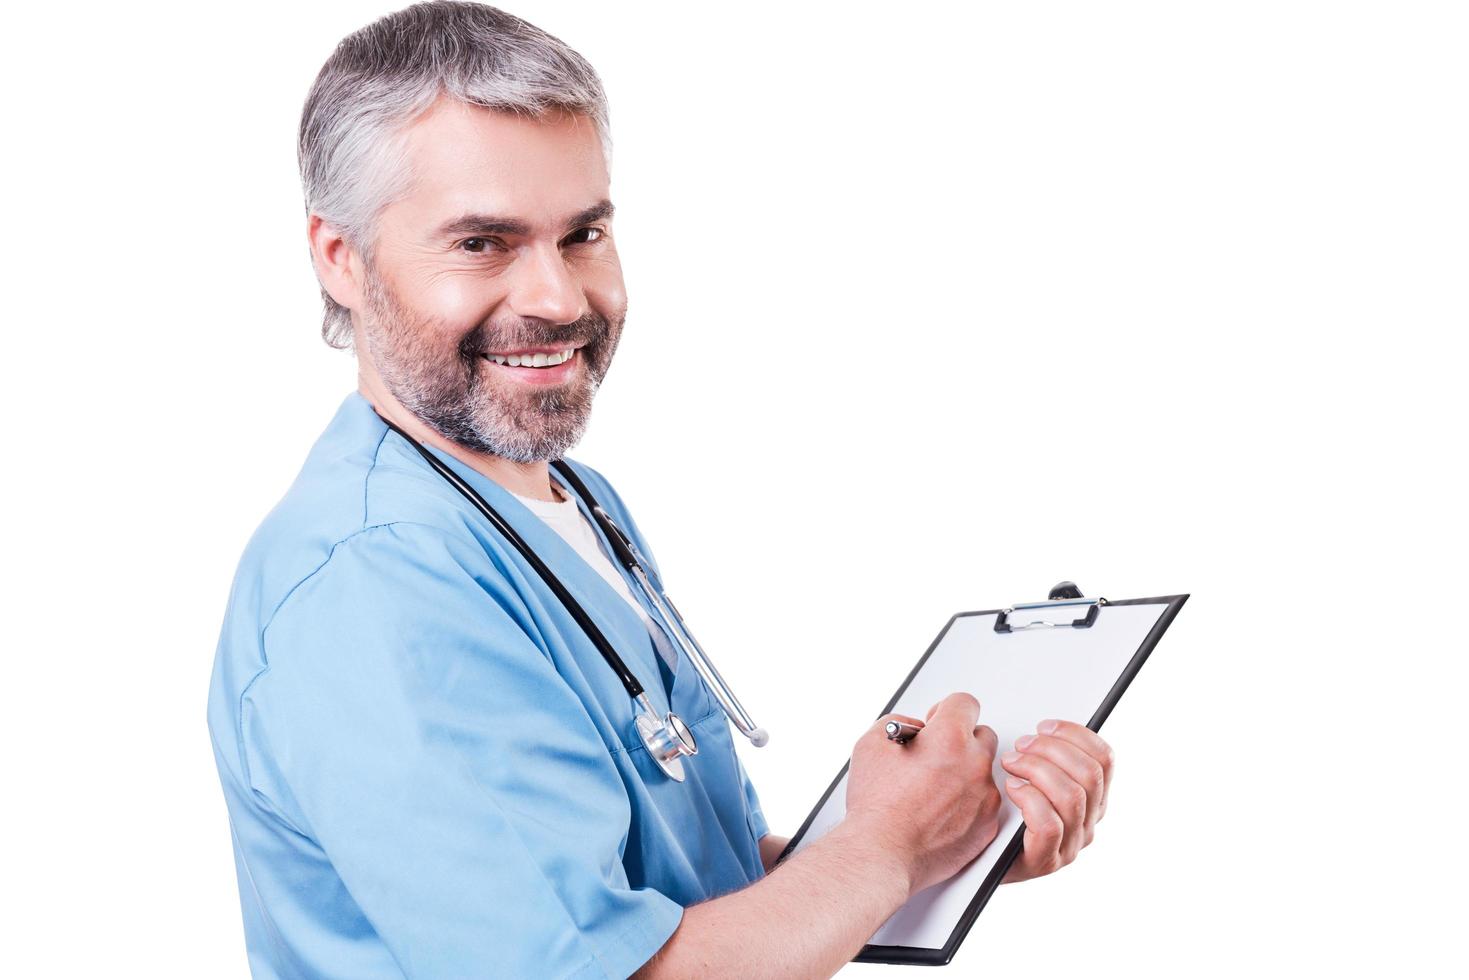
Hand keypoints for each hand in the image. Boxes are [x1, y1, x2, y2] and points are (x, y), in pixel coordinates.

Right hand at [844, 693, 1003, 896]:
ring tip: (933, 790)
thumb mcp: (871, 744)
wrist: (883, 853)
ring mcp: (985, 796)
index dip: (947, 709)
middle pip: (982, 734)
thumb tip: (913, 729)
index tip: (938, 720)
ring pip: (983, 771)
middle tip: (935, 756)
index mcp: (949, 738)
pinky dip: (968, 803)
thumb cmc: (877, 805)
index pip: (965, 703)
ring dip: (965, 773)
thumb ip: (898, 724)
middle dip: (960, 740)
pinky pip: (985, 802)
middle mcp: (974, 763)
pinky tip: (941, 811)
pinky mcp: (987, 824)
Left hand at [999, 719, 1114, 882]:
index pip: (1104, 759)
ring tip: (1010, 763)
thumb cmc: (1003, 813)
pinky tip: (1012, 789)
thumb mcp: (1033, 778)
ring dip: (1037, 769)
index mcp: (1092, 798)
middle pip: (1089, 774)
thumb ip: (1047, 756)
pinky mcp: (1045, 861)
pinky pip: (1050, 825)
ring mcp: (1069, 844)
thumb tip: (1045, 727)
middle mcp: (1087, 822)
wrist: (978, 858)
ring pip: (1072, 797)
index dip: (1076, 735)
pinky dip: (1030, 800)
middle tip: (1022, 744)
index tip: (1045, 726)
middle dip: (1052, 749)